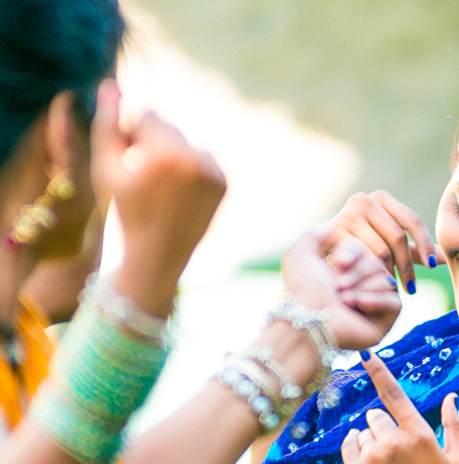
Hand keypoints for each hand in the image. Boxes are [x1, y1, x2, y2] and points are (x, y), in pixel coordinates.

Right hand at [90, 80, 226, 316]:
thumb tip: (112, 85)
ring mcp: (214, 172)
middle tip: (145, 178)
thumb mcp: (106, 169)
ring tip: (163, 188)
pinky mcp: (224, 183)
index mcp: (167, 153)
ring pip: (187, 143)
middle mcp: (196, 159)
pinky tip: (180, 194)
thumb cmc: (125, 212)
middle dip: (154, 144)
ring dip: (173, 156)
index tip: (129, 163)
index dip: (133, 137)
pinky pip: (202, 159)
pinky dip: (191, 170)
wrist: (158, 255)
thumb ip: (107, 124)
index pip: (148, 116)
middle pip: (169, 128)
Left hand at [282, 227, 400, 349]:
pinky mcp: (386, 320)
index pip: (366, 248)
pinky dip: (375, 301)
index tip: (336, 264)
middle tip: (337, 288)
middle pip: (378, 262)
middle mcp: (363, 285)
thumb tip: (331, 225)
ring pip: (386, 279)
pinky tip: (357, 307)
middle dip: (355, 274)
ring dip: (361, 288)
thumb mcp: (301, 255)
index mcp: (347, 271)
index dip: (352, 253)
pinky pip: (394, 300)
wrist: (309, 318)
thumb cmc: (303, 290)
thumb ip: (315, 236)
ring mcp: (376, 302)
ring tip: (344, 302)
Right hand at [332, 190, 446, 295]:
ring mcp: (346, 214)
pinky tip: (370, 285)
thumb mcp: (392, 248)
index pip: (413, 221)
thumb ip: (417, 250)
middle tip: (410, 289)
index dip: (425, 245)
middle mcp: (364, 200)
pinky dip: (368, 273)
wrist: (323, 254)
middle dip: (406, 266)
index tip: (431, 267)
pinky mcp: (332, 231)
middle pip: (396, 237)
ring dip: (386, 272)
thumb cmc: (363, 250)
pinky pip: (360, 258)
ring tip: (389, 287)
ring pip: (379, 250)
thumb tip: (448, 258)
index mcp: (383, 198)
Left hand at [341, 352, 458, 463]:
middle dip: (383, 427)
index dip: (378, 370)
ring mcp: (373, 457)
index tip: (365, 354)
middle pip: (375, 415)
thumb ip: (454, 425)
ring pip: (362, 432)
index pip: (393, 394)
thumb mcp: (458, 459)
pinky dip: (356, 450)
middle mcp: (394, 441)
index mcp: (419, 433)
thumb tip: (451, 396)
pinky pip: (349, 445)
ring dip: (371, 441)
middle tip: (396, 452)